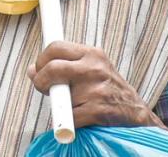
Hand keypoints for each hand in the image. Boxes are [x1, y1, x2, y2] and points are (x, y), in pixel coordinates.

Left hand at [27, 41, 165, 129]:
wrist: (136, 114)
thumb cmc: (109, 91)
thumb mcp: (90, 71)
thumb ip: (64, 67)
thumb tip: (32, 70)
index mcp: (92, 54)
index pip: (56, 47)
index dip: (41, 59)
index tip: (38, 69)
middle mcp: (95, 68)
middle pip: (53, 67)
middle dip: (40, 80)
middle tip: (42, 87)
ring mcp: (96, 89)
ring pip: (59, 94)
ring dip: (58, 103)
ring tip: (70, 105)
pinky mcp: (97, 110)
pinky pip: (68, 116)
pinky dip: (68, 121)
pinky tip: (80, 118)